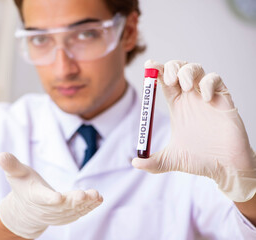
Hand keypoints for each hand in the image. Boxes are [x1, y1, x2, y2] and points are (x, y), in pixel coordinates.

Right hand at [0, 153, 102, 238]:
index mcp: (35, 196)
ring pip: (73, 211)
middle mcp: (48, 208)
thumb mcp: (16, 174)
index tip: (58, 197)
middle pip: (62, 206)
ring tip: (96, 195)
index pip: (42, 198)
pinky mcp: (67, 215)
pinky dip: (89, 207)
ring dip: (85, 204)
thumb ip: (11, 165)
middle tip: (84, 195)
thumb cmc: (23, 187)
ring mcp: (59, 214)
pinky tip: (98, 199)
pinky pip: (79, 213)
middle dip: (73, 201)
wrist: (26, 210)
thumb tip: (1, 155)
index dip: (50, 198)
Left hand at [132, 60, 255, 201]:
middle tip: (167, 79)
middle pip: (177, 69)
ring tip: (185, 87)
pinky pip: (216, 79)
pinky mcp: (222, 99)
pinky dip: (208, 83)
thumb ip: (152, 162)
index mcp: (176, 106)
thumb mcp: (170, 160)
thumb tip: (134, 162)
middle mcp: (189, 98)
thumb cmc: (199, 160)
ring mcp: (206, 96)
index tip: (149, 65)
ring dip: (187, 72)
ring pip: (196, 69)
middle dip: (170, 67)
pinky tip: (205, 98)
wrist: (225, 168)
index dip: (155, 71)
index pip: (163, 81)